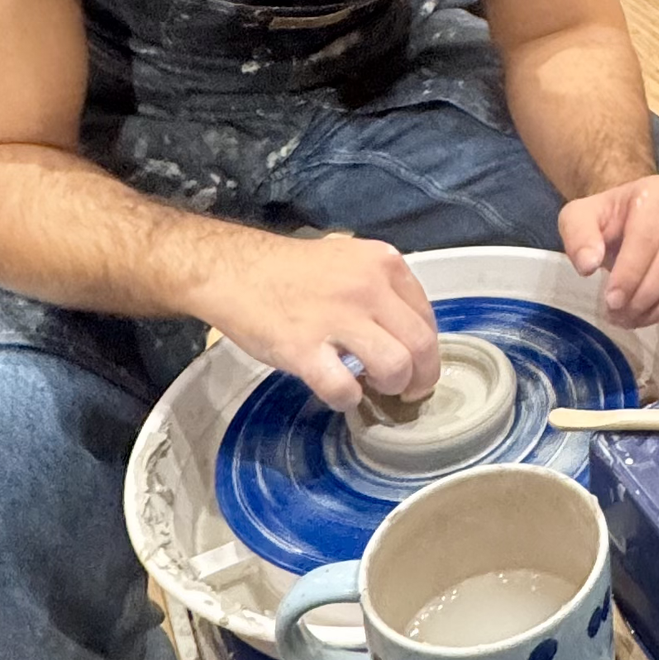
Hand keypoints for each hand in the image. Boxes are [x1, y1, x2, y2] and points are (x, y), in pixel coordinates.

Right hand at [194, 230, 440, 415]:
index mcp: (383, 262)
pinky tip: (338, 392)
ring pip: (395, 368)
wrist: (231, 270)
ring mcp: (336, 317)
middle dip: (420, 377)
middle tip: (405, 390)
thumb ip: (380, 288)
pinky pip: (344, 388)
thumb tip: (405, 333)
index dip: (426, 350)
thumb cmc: (290, 270)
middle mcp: (368, 287)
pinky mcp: (304, 348)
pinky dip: (347, 399)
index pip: (427, 316)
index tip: (415, 364)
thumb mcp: (347, 260)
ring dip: (389, 387)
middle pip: (421, 345)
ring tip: (370, 386)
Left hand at [561, 175, 658, 328]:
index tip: (610, 301)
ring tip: (631, 319)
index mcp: (657, 192)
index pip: (646, 240)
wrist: (633, 218)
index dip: (628, 276)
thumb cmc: (608, 219)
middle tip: (618, 316)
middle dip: (641, 300)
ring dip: (657, 311)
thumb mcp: (579, 218)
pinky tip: (652, 314)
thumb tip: (587, 265)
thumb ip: (578, 237)